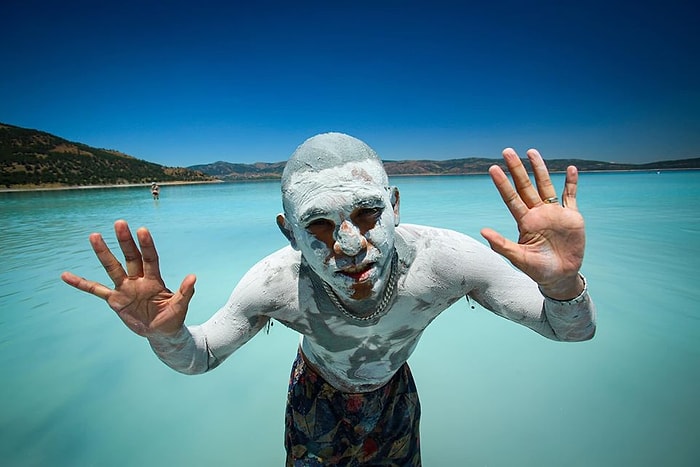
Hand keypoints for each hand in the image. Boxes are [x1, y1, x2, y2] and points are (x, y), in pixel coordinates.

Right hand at [61, 220, 195, 335]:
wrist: (161, 333)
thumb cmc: (172, 318)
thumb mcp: (180, 307)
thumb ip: (186, 292)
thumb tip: (193, 277)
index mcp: (155, 280)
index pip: (150, 258)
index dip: (147, 245)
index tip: (142, 230)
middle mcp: (138, 280)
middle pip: (131, 257)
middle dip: (125, 242)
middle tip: (120, 223)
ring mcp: (125, 288)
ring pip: (112, 268)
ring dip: (103, 253)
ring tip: (94, 236)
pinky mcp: (114, 300)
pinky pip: (95, 290)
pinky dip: (81, 283)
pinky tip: (66, 275)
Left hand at [480, 148, 584, 299]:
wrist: (561, 277)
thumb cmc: (537, 270)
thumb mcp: (519, 258)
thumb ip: (502, 245)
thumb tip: (482, 231)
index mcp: (525, 222)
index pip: (511, 198)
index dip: (502, 183)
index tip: (493, 168)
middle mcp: (537, 213)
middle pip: (525, 186)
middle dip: (517, 169)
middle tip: (507, 151)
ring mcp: (554, 213)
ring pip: (545, 185)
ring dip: (539, 169)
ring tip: (531, 152)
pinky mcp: (571, 217)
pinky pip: (571, 196)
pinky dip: (571, 183)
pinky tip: (570, 169)